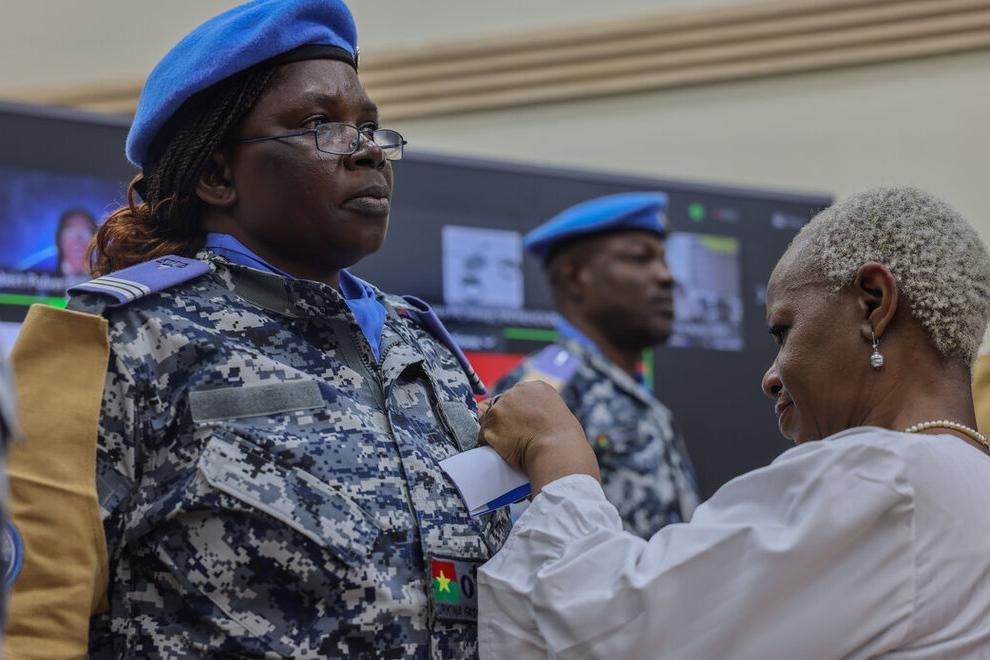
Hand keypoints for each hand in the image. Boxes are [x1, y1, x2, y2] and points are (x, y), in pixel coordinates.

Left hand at [479, 381, 599, 494]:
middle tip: (516, 436)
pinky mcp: (490, 427)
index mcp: (534, 387)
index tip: (522, 424)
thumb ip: (540, 408)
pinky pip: (483, 436)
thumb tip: (532, 419)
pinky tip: (503, 451)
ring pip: (489, 420)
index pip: (516, 395)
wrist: (557, 451)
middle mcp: (514, 392)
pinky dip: (490, 444)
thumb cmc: (564, 438)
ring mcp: (500, 409)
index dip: (517, 411)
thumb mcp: (557, 412)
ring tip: (511, 445)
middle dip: (504, 420)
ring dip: (495, 432)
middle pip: (500, 404)